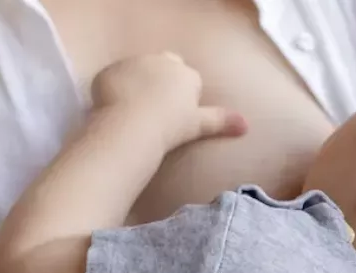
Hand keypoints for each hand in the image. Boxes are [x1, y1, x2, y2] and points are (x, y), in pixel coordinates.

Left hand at [90, 52, 246, 149]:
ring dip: (137, 84)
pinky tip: (115, 109)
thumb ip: (221, 121)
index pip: (188, 78)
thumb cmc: (170, 127)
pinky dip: (114, 89)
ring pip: (138, 70)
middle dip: (163, 80)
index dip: (184, 95)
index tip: (178, 114)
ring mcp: (133, 63)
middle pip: (164, 66)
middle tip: (157, 109)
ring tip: (134, 111)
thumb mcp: (199, 125)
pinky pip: (113, 78)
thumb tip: (246, 125)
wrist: (132, 126)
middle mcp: (160, 61)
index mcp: (185, 74)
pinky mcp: (109, 71)